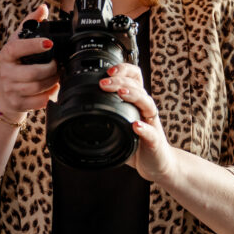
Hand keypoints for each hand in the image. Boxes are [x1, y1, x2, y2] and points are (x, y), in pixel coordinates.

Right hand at [0, 5, 59, 122]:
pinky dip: (50, 95)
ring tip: (59, 75)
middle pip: (32, 73)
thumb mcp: (18, 42)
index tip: (49, 43)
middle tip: (59, 64)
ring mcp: (11, 91)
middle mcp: (6, 73)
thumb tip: (42, 8)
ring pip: (38, 87)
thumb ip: (30, 23)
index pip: (17, 48)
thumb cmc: (13, 64)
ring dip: (53, 81)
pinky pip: (39, 102)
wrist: (2, 94)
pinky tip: (54, 88)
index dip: (33, 45)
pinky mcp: (18, 104)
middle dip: (51, 68)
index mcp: (6, 55)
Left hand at [99, 65, 175, 183]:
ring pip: (147, 103)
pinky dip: (144, 128)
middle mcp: (145, 110)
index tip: (108, 71)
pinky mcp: (155, 141)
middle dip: (120, 81)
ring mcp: (152, 124)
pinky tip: (136, 126)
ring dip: (133, 96)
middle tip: (104, 83)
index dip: (123, 70)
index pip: (134, 78)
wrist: (158, 163)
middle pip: (138, 86)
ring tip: (121, 94)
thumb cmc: (138, 143)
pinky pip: (151, 132)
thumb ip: (104, 118)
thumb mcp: (119, 126)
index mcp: (136, 103)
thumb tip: (75, 114)